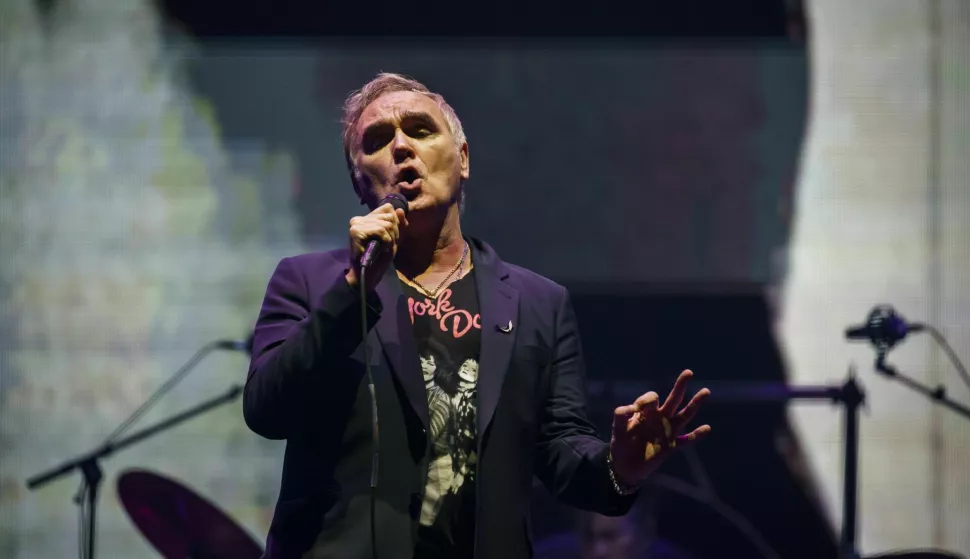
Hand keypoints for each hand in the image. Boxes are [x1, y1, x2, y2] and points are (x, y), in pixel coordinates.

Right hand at [345, 201, 408, 289]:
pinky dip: (386, 241)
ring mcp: (356, 223)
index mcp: (367, 218)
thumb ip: (399, 224)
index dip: (395, 223)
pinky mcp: (356, 231)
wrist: (368, 275)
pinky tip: (380, 249)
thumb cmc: (379, 258)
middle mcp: (359, 218)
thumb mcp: (394, 239)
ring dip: (390, 239)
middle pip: (389, 216)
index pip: (388, 208)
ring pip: (387, 223)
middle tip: (386, 245)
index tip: (390, 238)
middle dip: (394, 232)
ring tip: (383, 248)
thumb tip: (400, 210)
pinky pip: (381, 230)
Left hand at [609, 369, 710, 486]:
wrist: (624, 465)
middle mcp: (659, 417)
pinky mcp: (671, 446)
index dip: (647, 400)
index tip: (636, 409)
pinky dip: (696, 435)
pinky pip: (686, 439)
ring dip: (694, 404)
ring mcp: (667, 431)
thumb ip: (621, 415)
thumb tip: (632, 408)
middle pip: (673, 399)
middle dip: (680, 385)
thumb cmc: (621, 442)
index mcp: (646, 411)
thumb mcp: (617, 428)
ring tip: (705, 391)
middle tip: (688, 372)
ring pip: (684, 415)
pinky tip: (706, 428)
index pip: (653, 397)